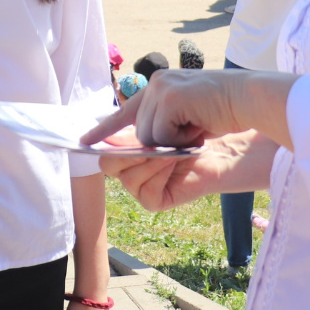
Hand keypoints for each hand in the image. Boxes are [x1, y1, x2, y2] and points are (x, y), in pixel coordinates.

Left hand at [83, 70, 249, 150]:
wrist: (250, 100)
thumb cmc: (225, 112)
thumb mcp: (188, 119)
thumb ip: (164, 126)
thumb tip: (139, 148)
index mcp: (159, 86)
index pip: (125, 110)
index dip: (105, 129)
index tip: (84, 141)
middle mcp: (155, 83)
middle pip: (139, 133)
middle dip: (160, 146)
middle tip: (190, 137)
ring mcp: (161, 88)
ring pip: (149, 138)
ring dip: (174, 144)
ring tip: (197, 129)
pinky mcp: (170, 97)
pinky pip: (162, 137)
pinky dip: (181, 141)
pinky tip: (199, 126)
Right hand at [97, 128, 262, 212]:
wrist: (228, 139)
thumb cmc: (199, 119)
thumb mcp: (164, 110)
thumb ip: (137, 116)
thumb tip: (104, 124)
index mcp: (130, 142)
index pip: (105, 144)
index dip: (95, 140)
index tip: (81, 139)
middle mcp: (132, 166)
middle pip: (108, 161)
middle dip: (127, 149)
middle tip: (148, 139)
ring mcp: (143, 184)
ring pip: (125, 175)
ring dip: (150, 158)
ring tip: (174, 148)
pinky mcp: (156, 200)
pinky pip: (144, 190)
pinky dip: (159, 173)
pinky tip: (175, 162)